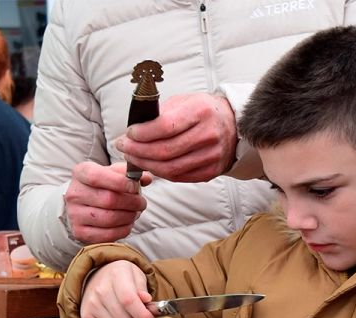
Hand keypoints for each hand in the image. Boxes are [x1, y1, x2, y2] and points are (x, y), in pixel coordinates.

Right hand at [65, 162, 151, 244]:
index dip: (120, 182)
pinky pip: (108, 234)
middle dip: (132, 202)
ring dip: (130, 216)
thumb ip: (129, 173)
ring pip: (110, 218)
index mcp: (81, 173)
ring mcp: (75, 215)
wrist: (82, 204)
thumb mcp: (112, 173)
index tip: (135, 187)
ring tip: (136, 213)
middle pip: (108, 200)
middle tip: (142, 203)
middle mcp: (74, 194)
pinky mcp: (80, 232)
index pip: (97, 177)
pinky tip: (129, 223)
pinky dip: (124, 229)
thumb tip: (147, 179)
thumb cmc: (102, 185)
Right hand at [80, 261, 154, 317]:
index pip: (129, 301)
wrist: (99, 276)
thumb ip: (143, 289)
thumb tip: (147, 300)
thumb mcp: (137, 275)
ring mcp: (91, 304)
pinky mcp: (86, 316)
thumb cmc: (122, 277)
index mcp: (116, 275)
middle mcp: (100, 289)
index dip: (143, 315)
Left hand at [114, 93, 237, 182]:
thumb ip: (161, 113)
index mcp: (200, 112)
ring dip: (145, 164)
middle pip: (164, 151)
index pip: (164, 127)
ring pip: (169, 168)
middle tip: (123, 147)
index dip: (142, 133)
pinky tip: (149, 165)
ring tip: (132, 157)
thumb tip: (135, 128)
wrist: (233, 126)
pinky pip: (178, 177)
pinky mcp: (210, 172)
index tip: (128, 134)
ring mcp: (210, 156)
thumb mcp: (184, 101)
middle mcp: (208, 135)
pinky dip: (159, 172)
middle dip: (137, 151)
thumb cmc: (202, 111)